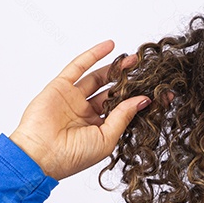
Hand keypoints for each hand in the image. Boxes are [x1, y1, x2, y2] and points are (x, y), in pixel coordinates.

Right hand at [9, 41, 147, 180]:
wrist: (40, 155)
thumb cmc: (72, 156)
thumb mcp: (106, 138)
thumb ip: (123, 117)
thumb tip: (143, 100)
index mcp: (98, 129)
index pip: (123, 110)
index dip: (140, 101)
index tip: (162, 94)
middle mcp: (86, 113)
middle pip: (112, 92)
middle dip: (130, 82)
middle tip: (149, 71)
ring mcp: (73, 99)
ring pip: (98, 78)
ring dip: (116, 68)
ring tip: (134, 59)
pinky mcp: (60, 87)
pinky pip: (78, 67)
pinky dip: (93, 55)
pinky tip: (110, 47)